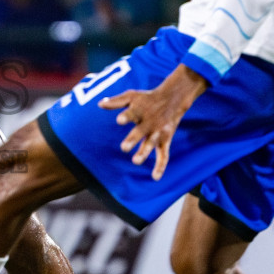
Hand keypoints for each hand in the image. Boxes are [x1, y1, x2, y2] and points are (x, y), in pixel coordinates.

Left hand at [97, 65, 207, 179]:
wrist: (173, 99)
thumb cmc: (147, 98)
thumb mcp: (132, 96)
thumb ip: (116, 101)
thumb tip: (100, 104)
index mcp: (140, 111)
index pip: (132, 113)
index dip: (126, 117)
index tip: (119, 120)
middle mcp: (149, 122)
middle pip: (140, 132)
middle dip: (133, 139)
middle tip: (124, 147)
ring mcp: (157, 132)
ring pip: (150, 144)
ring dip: (144, 153)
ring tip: (136, 161)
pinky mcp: (165, 140)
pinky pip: (164, 155)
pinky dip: (161, 166)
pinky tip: (155, 177)